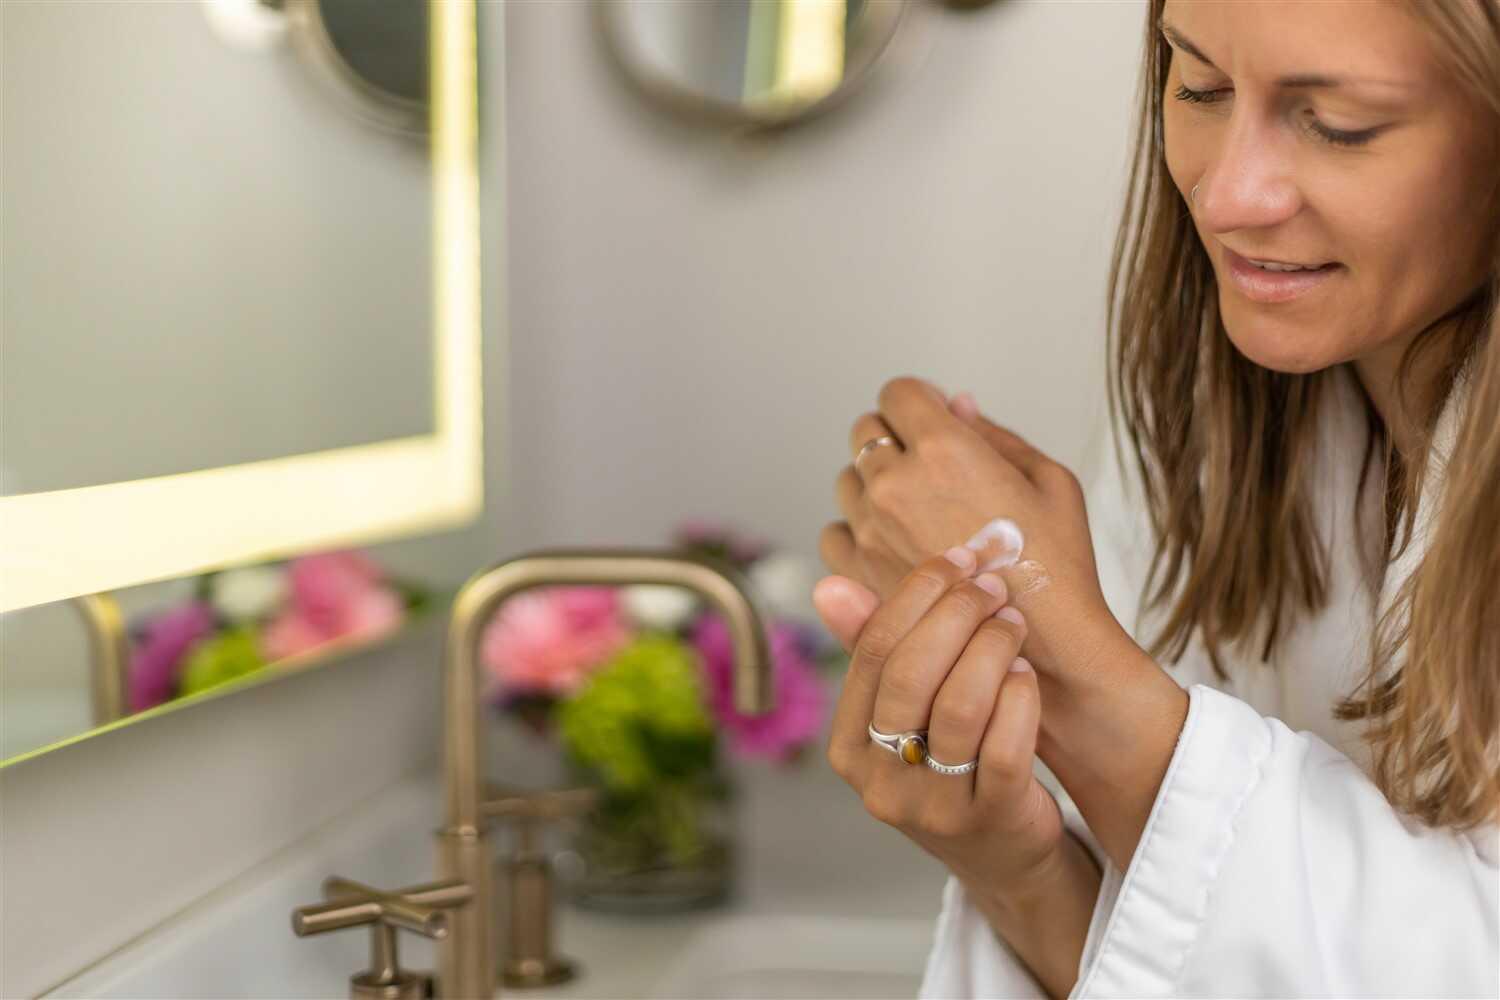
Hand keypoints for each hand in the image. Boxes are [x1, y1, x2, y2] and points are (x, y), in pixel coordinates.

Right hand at [814, 553, 1099, 996]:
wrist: (1003, 856)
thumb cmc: (952, 766)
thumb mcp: (905, 715)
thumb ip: (874, 650)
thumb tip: (829, 584)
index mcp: (848, 746)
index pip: (874, 652)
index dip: (918, 594)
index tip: (958, 557)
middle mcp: (880, 781)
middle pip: (912, 675)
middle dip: (957, 614)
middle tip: (993, 584)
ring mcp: (932, 807)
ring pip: (960, 708)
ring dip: (993, 649)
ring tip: (1014, 624)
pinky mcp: (989, 820)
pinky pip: (1005, 747)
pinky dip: (1020, 698)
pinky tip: (1029, 674)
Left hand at [820, 376, 1118, 687]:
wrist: (1047, 648)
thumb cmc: (1059, 561)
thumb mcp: (1047, 479)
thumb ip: (992, 433)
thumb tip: (955, 404)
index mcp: (944, 450)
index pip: (898, 393)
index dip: (918, 401)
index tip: (934, 418)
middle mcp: (896, 485)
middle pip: (865, 431)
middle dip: (894, 437)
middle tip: (928, 466)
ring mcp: (870, 531)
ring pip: (847, 482)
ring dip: (873, 485)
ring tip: (917, 513)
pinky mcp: (858, 574)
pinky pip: (835, 533)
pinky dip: (857, 532)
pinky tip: (894, 546)